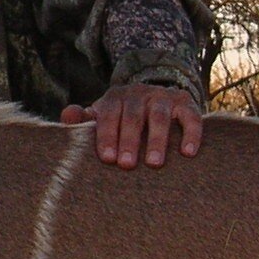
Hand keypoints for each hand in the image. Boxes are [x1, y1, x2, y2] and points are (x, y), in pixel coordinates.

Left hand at [61, 83, 203, 167]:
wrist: (157, 102)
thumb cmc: (122, 120)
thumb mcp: (103, 118)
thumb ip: (84, 120)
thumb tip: (67, 115)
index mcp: (116, 97)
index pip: (109, 113)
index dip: (107, 135)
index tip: (108, 159)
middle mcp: (140, 93)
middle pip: (133, 115)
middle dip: (129, 140)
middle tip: (126, 165)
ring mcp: (164, 97)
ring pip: (160, 115)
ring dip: (157, 139)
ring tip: (154, 163)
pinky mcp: (186, 104)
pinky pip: (191, 117)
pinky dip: (191, 134)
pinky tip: (187, 153)